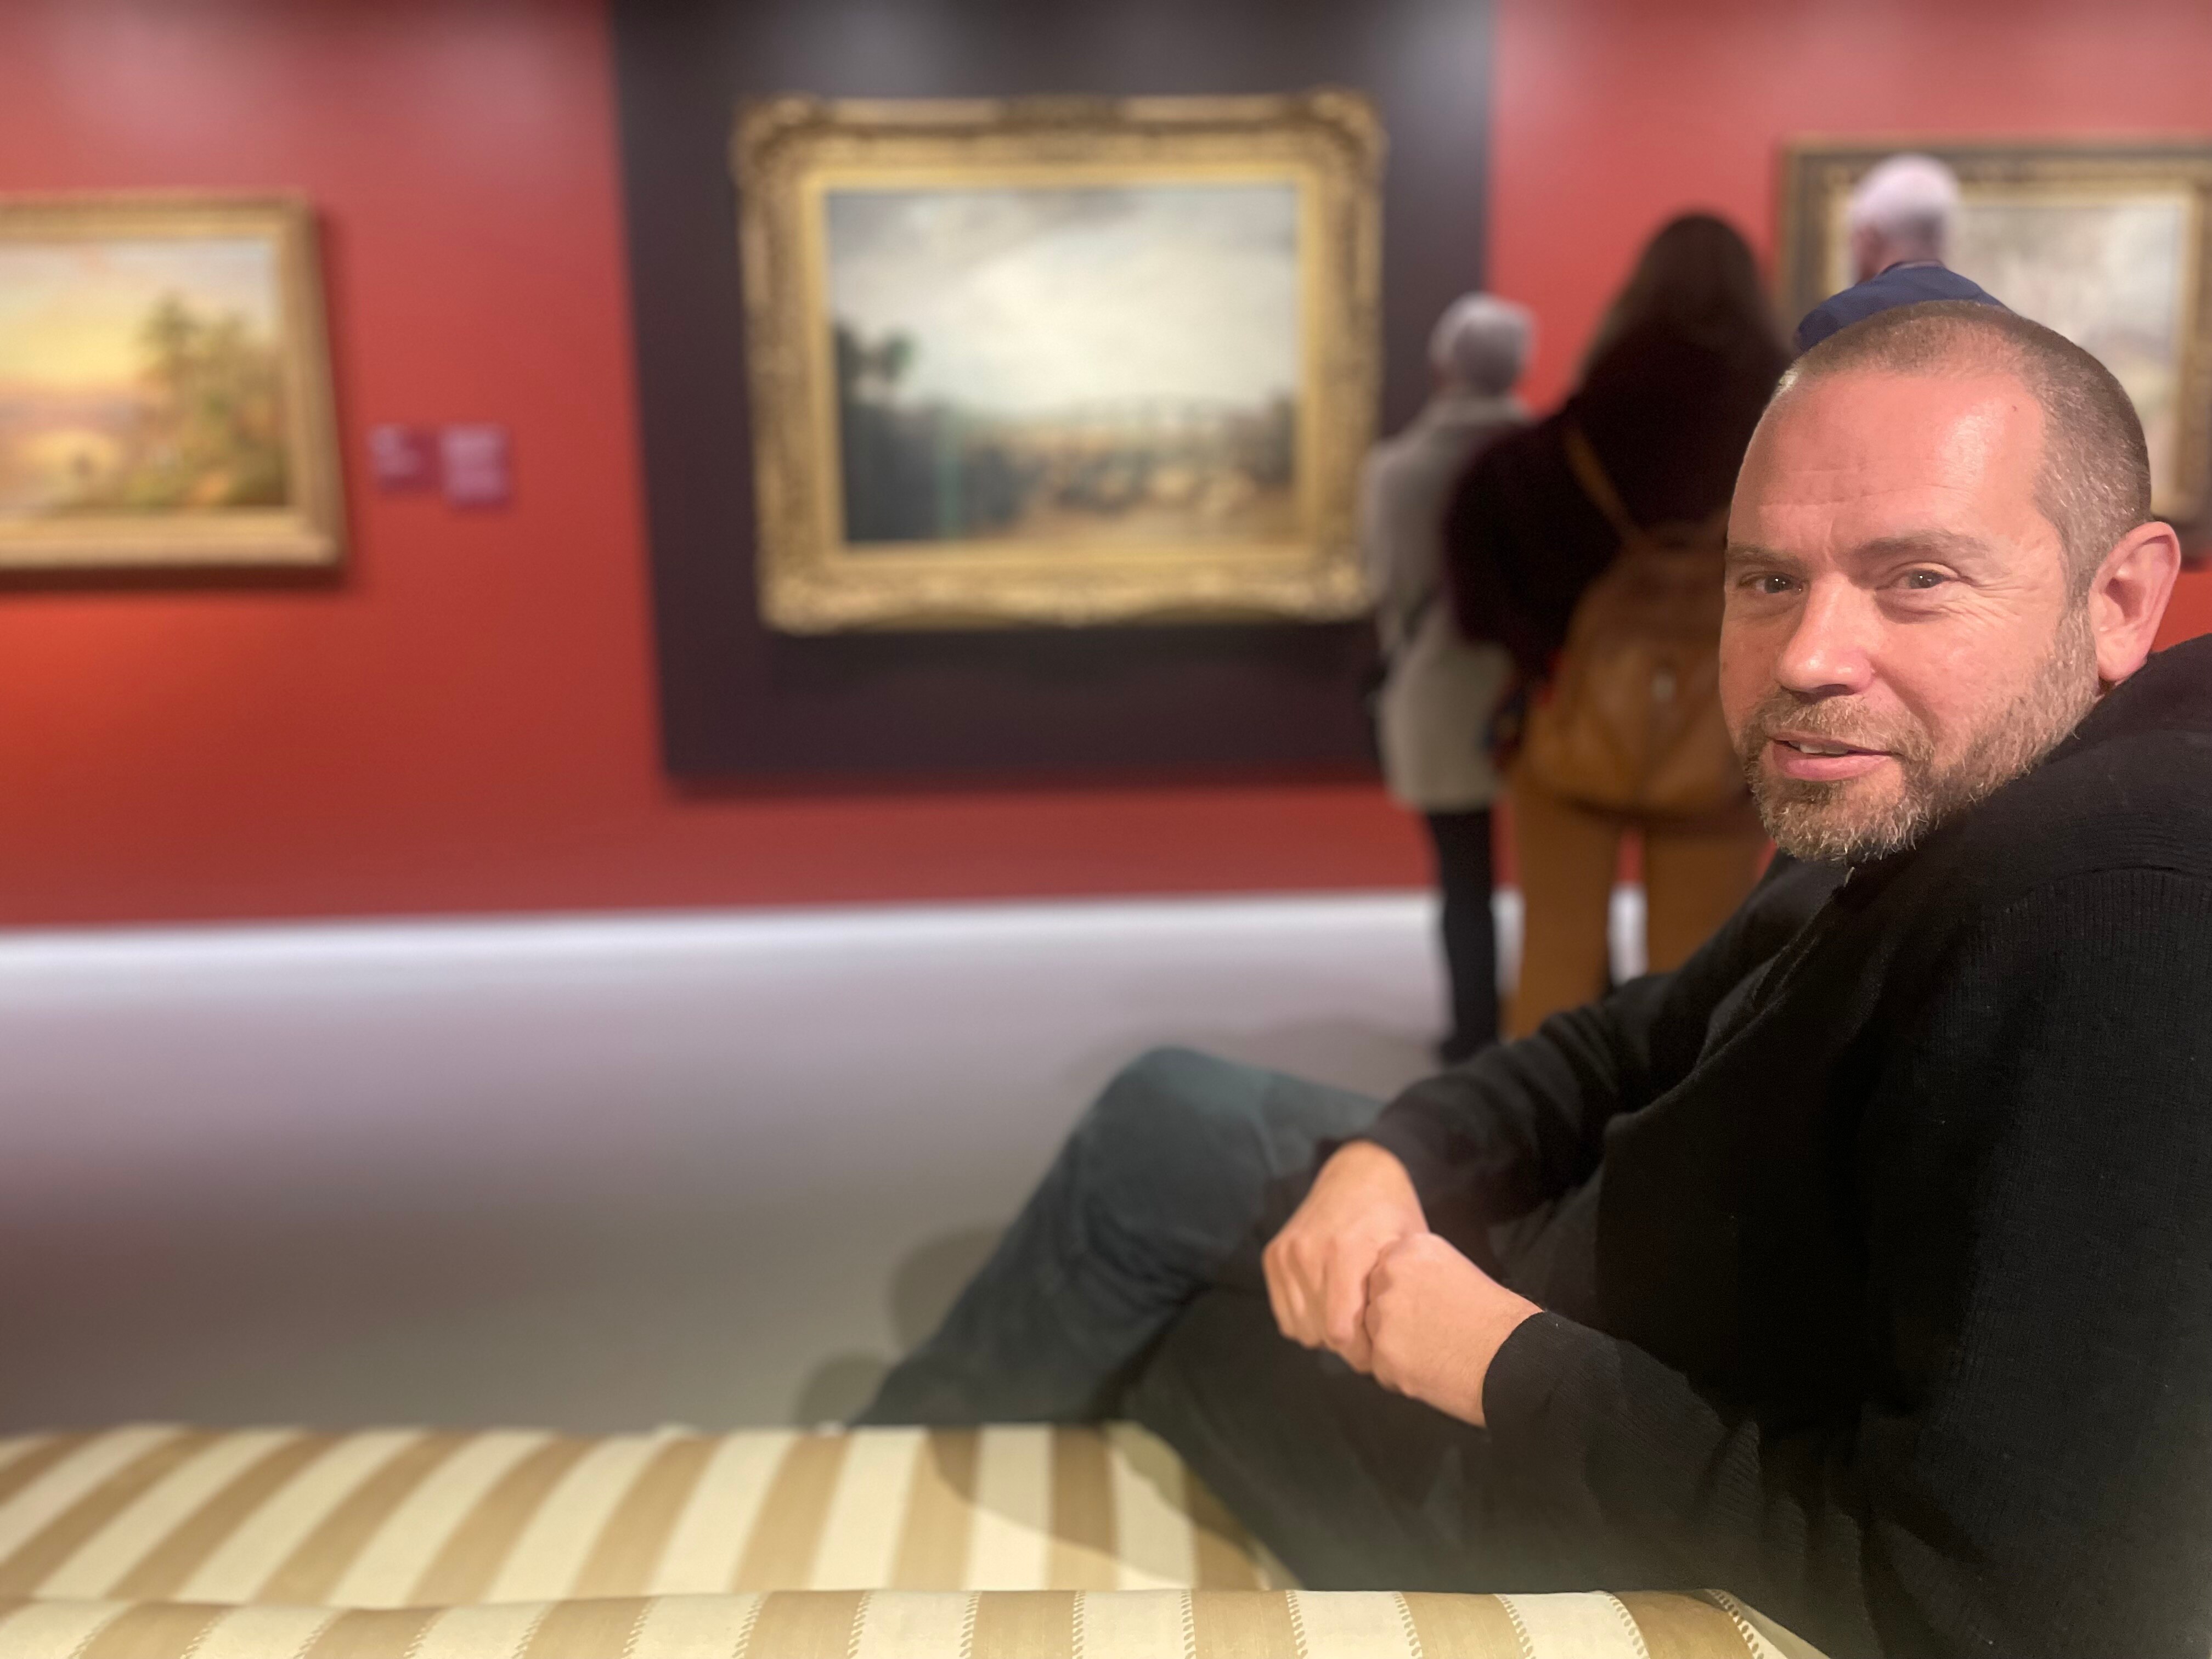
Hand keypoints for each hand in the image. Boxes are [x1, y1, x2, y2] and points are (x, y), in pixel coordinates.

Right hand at [1262, 1141, 1425, 1369]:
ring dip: (1327, 1334)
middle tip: (1370, 1338)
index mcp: (1345, 1252)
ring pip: (1303, 1331)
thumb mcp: (1410, 1250)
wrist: (1357, 1173)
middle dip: (1350, 1347)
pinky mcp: (1273, 1256)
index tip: (1382, 1351)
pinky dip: (1307, 1320)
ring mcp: (1286, 1254)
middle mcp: (1307, 1253)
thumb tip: (1395, 1347)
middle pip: (1322, 1335)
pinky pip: (1286, 1318)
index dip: (1364, 1353)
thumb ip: (1399, 1295)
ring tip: (1351, 1317)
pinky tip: (1330, 1305)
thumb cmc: (1393, 1215)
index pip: (1342, 1333)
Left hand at [1363, 1233, 1539, 1425]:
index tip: (1425, 1308)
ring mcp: (1383, 1317)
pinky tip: (1432, 1373)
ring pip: (1374, 1335)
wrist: (1514, 1358)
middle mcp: (1389, 1276)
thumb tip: (1401, 1293)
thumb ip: (1420, 1275)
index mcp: (1409, 1249)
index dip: (1404, 1295)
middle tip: (1430, 1334)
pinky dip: (1401, 1376)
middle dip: (1395, 1320)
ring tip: (1434, 1354)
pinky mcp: (1383, 1356)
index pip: (1383, 1271)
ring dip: (1395, 1348)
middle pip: (1374, 1301)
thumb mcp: (1456, 1271)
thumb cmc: (1497, 1318)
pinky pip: (1382, 1368)